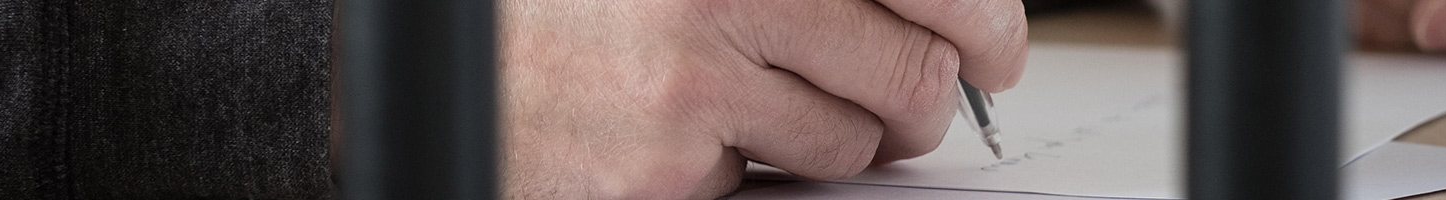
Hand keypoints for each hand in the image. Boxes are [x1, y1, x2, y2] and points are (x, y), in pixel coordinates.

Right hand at [502, 0, 1026, 198]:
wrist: (453, 49)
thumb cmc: (577, 2)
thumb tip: (944, 19)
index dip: (984, 20)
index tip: (993, 47)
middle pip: (909, 71)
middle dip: (923, 103)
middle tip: (909, 108)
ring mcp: (692, 83)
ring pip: (849, 144)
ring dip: (828, 142)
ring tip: (749, 108)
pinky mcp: (663, 168)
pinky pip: (762, 187)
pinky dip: (738, 171)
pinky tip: (676, 133)